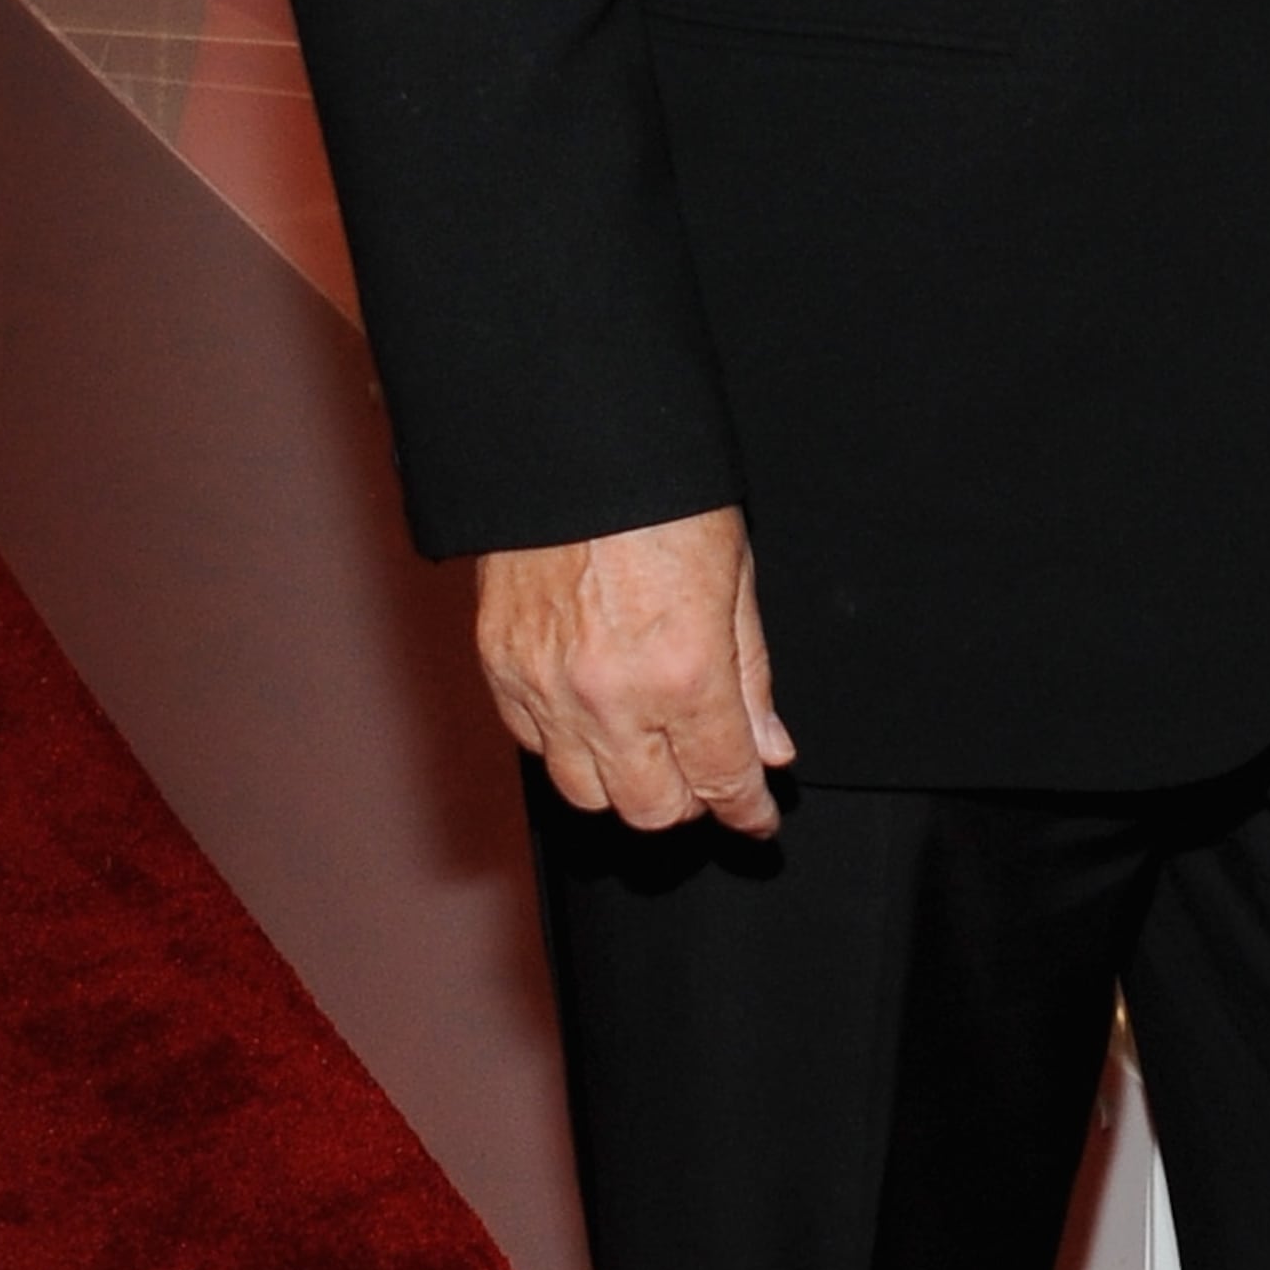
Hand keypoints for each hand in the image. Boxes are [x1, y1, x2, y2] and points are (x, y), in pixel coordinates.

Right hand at [475, 506, 795, 835]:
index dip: (747, 813)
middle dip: (689, 803)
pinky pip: (535, 749)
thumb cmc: (658, 500)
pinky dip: (569, 749)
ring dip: (626, 786)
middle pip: (652, 810)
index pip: (723, 780)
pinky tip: (595, 719)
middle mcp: (613, 698)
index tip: (756, 819)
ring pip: (587, 795)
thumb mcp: (734, 580)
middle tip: (706, 777)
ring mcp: (548, 691)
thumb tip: (768, 746)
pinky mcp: (501, 672)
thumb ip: (751, 677)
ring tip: (649, 752)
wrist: (568, 450)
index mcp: (686, 674)